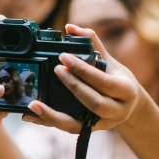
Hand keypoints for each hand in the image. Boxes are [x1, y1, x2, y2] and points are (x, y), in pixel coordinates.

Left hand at [23, 24, 140, 132]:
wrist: (128, 105)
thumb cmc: (117, 79)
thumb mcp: (110, 61)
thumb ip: (92, 43)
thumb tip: (69, 27)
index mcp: (126, 91)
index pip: (104, 82)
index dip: (83, 70)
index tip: (64, 57)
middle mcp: (117, 111)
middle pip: (94, 102)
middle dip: (73, 86)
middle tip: (56, 70)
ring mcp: (102, 124)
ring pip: (76, 124)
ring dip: (52, 115)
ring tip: (33, 104)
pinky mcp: (88, 131)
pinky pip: (66, 128)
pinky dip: (48, 121)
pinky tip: (30, 115)